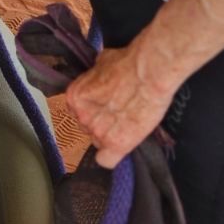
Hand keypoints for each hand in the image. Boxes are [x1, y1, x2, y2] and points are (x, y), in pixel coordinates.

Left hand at [65, 38, 177, 167]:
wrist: (149, 71)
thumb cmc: (128, 62)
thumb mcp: (102, 63)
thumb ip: (94, 77)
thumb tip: (98, 76)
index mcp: (74, 97)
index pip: (78, 112)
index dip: (93, 109)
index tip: (106, 106)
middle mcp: (81, 116)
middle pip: (88, 128)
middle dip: (102, 122)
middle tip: (120, 114)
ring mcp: (98, 132)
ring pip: (99, 142)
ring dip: (111, 135)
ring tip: (128, 123)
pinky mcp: (116, 144)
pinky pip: (106, 161)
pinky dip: (112, 157)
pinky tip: (120, 148)